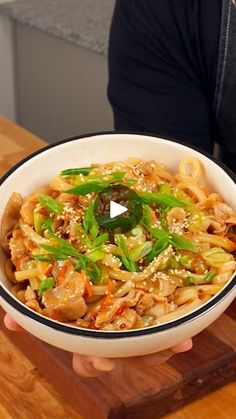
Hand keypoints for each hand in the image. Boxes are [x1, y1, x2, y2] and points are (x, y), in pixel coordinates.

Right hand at [4, 313, 192, 376]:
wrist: (108, 286)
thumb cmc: (79, 306)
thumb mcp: (57, 309)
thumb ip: (34, 314)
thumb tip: (8, 317)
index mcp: (91, 342)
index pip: (89, 363)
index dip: (94, 365)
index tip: (101, 362)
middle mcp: (114, 343)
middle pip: (125, 359)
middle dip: (133, 359)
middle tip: (140, 354)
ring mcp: (134, 335)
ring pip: (148, 351)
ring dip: (161, 351)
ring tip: (177, 343)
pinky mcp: (152, 323)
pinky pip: (165, 335)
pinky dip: (176, 338)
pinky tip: (186, 335)